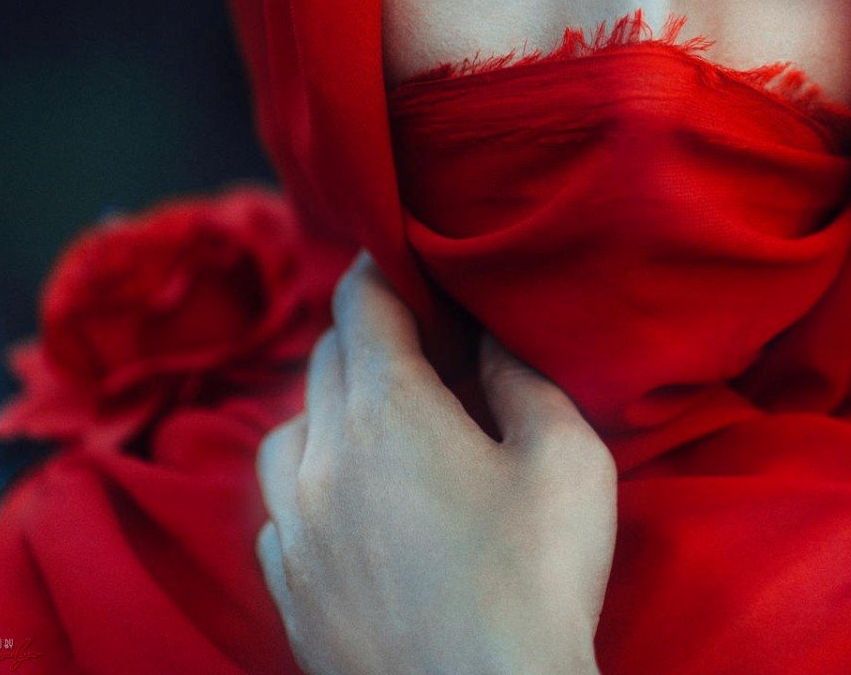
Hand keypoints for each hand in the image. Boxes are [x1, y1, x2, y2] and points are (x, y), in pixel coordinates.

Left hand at [256, 252, 615, 674]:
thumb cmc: (539, 582)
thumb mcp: (568, 461)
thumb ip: (525, 380)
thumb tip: (492, 336)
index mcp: (388, 413)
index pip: (363, 303)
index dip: (387, 268)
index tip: (414, 258)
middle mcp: (320, 461)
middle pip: (325, 360)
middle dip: (372, 336)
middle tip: (429, 340)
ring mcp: (292, 532)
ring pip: (289, 433)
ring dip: (333, 410)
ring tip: (389, 425)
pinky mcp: (287, 592)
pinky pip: (281, 510)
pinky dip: (315, 485)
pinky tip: (361, 505)